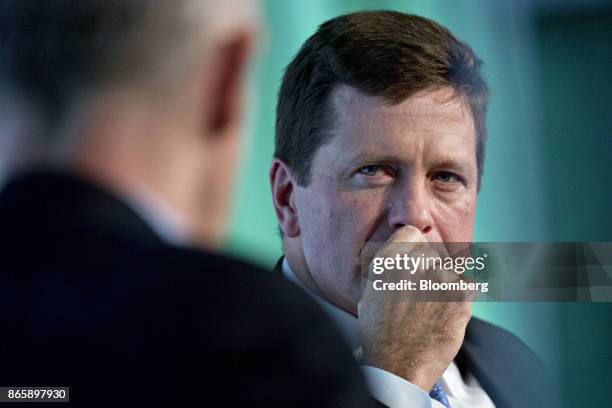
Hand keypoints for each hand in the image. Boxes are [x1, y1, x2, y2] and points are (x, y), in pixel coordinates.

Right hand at [357, 225, 476, 390]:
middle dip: (429, 271)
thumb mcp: (370, 294)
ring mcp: (440, 278)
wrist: (398, 366)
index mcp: (389, 260)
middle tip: (421, 296)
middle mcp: (415, 263)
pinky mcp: (461, 295)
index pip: (412, 233)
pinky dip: (461, 300)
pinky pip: (468, 287)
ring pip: (450, 272)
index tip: (415, 262)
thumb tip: (401, 257)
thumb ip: (387, 270)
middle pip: (432, 254)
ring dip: (444, 287)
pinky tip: (445, 316)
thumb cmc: (381, 335)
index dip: (413, 248)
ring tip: (430, 313)